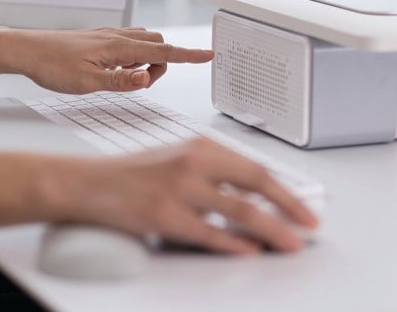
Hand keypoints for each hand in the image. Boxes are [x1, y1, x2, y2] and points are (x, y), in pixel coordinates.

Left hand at [0, 27, 212, 93]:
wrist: (25, 50)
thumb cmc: (51, 66)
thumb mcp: (86, 83)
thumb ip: (120, 82)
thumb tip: (146, 80)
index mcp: (118, 47)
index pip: (163, 52)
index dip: (188, 56)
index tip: (208, 55)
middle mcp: (116, 36)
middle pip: (158, 45)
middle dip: (161, 65)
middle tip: (141, 84)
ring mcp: (108, 35)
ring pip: (143, 42)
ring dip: (146, 61)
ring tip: (124, 79)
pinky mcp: (99, 38)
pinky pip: (128, 43)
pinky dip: (132, 56)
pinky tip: (114, 70)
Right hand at [49, 138, 318, 253]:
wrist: (88, 184)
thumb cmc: (133, 174)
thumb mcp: (178, 158)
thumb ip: (214, 172)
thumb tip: (253, 194)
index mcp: (201, 147)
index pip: (255, 168)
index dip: (285, 190)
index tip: (303, 208)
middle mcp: (193, 163)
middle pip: (256, 184)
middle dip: (289, 207)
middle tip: (308, 225)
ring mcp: (180, 189)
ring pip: (240, 211)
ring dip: (271, 229)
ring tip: (288, 243)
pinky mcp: (165, 215)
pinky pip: (209, 234)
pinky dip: (234, 243)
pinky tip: (249, 250)